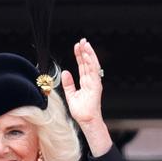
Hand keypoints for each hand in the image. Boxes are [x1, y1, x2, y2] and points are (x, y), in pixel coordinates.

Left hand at [60, 38, 112, 156]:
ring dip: (88, 54)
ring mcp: (95, 82)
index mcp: (86, 82)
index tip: (77, 46)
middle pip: (88, 63)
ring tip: (85, 44)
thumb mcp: (70, 94)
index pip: (83, 66)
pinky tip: (87, 55)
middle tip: (82, 41)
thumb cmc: (80, 110)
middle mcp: (92, 80)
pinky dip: (90, 62)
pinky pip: (93, 71)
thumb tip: (65, 72)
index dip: (80, 56)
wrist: (85, 120)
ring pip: (92, 65)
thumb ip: (68, 83)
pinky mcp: (96, 86)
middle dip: (85, 51)